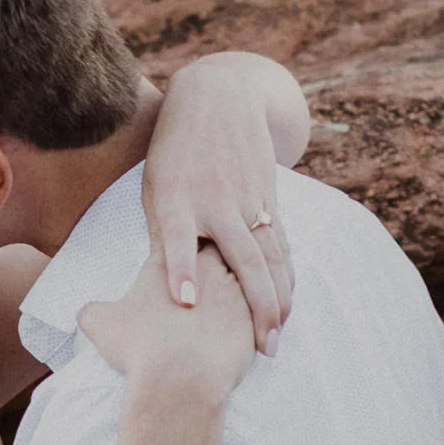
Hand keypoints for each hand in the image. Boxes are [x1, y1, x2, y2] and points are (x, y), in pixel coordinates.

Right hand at [77, 249, 255, 404]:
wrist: (177, 379)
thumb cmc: (138, 348)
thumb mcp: (101, 324)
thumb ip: (94, 311)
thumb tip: (86, 312)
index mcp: (168, 257)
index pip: (179, 233)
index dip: (182, 240)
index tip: (184, 251)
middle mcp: (205, 262)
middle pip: (219, 240)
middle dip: (220, 248)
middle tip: (216, 266)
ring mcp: (233, 284)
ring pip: (249, 267)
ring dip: (248, 277)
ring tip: (241, 293)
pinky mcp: (255, 309)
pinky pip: (267, 298)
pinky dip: (263, 305)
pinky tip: (256, 318)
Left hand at [142, 57, 298, 351]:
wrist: (218, 97)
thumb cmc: (173, 151)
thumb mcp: (155, 185)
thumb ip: (162, 231)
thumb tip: (161, 281)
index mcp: (177, 197)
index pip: (179, 237)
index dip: (181, 269)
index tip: (186, 302)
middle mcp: (215, 201)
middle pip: (242, 258)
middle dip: (254, 304)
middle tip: (261, 347)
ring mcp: (247, 200)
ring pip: (269, 256)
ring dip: (276, 297)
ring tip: (277, 334)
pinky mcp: (267, 198)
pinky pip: (279, 243)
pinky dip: (285, 274)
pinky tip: (288, 302)